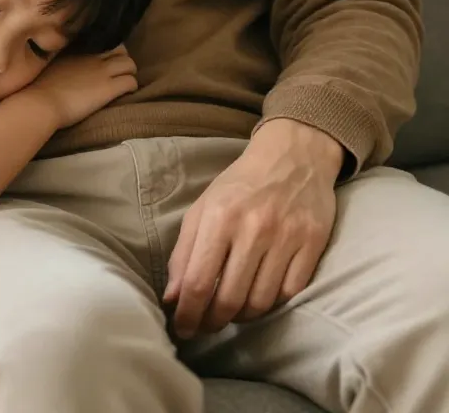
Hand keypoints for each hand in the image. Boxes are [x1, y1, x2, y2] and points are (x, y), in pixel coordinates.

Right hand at [27, 46, 137, 128]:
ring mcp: (102, 71)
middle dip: (122, 58)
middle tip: (118, 70)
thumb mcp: (47, 64)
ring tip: (124, 82)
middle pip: (120, 49)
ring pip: (130, 64)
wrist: (40, 103)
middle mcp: (92, 56)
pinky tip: (126, 94)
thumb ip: (59, 59)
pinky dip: (131, 87)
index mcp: (76, 49)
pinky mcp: (109, 88)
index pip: (100, 40)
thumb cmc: (36, 88)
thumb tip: (62, 62)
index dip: (106, 49)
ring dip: (129, 73)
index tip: (104, 58)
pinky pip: (131, 82)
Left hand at [164, 118, 343, 338]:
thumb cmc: (239, 186)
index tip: (182, 329)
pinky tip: (259, 298)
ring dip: (241, 317)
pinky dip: (272, 304)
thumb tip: (172, 298)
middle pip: (229, 298)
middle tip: (205, 326)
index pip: (198, 282)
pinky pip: (290, 293)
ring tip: (230, 313)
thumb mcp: (202, 209)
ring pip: (261, 302)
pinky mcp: (313, 244)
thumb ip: (184, 253)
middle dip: (213, 322)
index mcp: (218, 218)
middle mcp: (252, 229)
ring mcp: (286, 238)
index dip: (187, 314)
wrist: (292, 157)